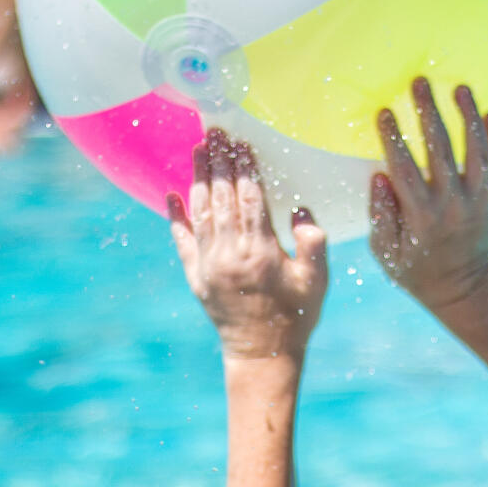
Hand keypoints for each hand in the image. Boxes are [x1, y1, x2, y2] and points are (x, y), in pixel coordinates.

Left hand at [171, 128, 326, 362]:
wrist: (262, 354)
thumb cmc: (296, 316)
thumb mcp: (317, 280)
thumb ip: (312, 243)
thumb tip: (299, 210)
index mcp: (261, 251)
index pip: (250, 197)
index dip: (245, 167)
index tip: (240, 141)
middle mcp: (230, 253)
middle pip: (222, 197)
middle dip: (218, 161)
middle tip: (214, 132)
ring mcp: (209, 264)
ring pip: (200, 211)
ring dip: (198, 178)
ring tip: (197, 149)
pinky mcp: (196, 276)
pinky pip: (181, 241)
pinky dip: (174, 216)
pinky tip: (170, 194)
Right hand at [371, 78, 487, 313]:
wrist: (463, 288)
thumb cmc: (415, 269)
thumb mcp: (385, 252)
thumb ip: (380, 215)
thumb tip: (379, 177)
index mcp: (421, 215)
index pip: (405, 167)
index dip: (394, 138)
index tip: (385, 111)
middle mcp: (453, 203)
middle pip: (442, 149)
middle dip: (429, 112)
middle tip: (420, 81)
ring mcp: (479, 200)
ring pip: (477, 150)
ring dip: (469, 115)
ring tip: (460, 87)